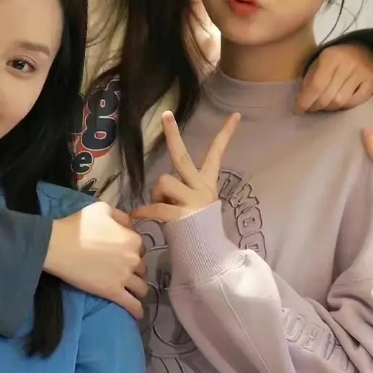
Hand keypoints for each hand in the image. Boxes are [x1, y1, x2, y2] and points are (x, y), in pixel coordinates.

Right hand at [44, 202, 147, 317]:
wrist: (59, 245)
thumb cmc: (79, 225)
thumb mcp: (103, 209)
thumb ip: (121, 216)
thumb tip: (129, 225)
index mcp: (133, 239)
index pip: (141, 246)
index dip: (133, 249)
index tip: (125, 253)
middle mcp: (133, 259)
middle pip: (142, 267)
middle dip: (136, 270)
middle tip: (126, 271)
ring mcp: (124, 277)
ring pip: (141, 287)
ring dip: (138, 289)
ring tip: (134, 292)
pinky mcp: (112, 292)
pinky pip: (131, 304)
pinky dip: (137, 310)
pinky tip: (138, 314)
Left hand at [133, 110, 239, 225]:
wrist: (208, 258)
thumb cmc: (198, 232)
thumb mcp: (198, 205)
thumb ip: (182, 191)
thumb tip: (160, 187)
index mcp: (207, 184)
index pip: (217, 154)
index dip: (226, 134)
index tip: (235, 115)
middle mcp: (201, 188)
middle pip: (182, 156)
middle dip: (172, 134)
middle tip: (166, 115)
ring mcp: (192, 200)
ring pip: (163, 181)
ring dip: (156, 194)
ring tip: (160, 209)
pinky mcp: (181, 215)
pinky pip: (155, 207)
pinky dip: (143, 211)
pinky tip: (137, 216)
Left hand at [295, 42, 372, 112]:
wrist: (363, 49)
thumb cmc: (335, 58)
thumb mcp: (319, 62)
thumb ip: (310, 79)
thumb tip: (302, 102)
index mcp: (330, 57)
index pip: (316, 86)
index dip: (305, 101)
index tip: (297, 110)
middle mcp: (348, 64)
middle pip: (329, 96)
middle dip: (316, 106)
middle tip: (310, 109)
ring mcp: (362, 73)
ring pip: (341, 101)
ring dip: (329, 108)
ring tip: (323, 106)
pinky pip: (355, 102)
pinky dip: (344, 106)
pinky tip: (338, 104)